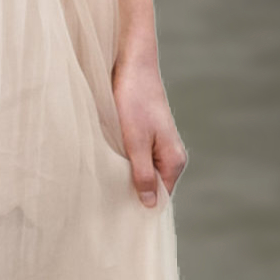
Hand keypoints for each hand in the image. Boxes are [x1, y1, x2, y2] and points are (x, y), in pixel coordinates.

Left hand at [113, 54, 186, 208]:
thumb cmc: (134, 100)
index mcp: (174, 160)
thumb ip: (143, 174)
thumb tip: (149, 205)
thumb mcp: (135, 141)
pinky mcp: (149, 136)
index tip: (119, 214)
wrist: (133, 64)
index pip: (161, 198)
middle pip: (154, 187)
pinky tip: (109, 163)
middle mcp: (171, 155)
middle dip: (133, 193)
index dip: (141, 207)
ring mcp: (161, 146)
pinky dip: (126, 163)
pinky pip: (139, 159)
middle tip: (107, 199)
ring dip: (127, 177)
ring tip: (105, 182)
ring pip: (145, 173)